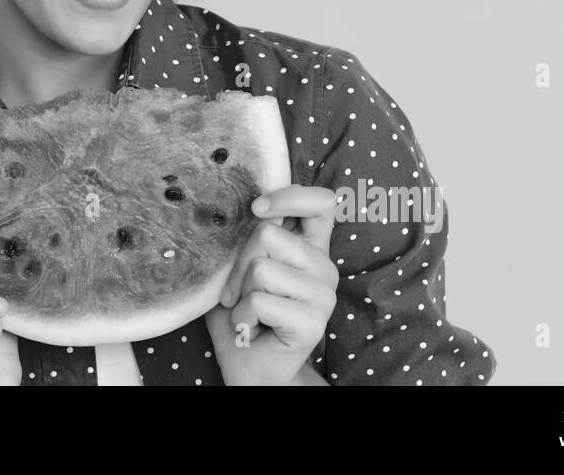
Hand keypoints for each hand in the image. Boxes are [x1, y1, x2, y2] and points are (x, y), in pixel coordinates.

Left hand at [204, 185, 338, 384]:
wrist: (248, 367)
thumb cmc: (242, 314)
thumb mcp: (242, 268)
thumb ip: (250, 239)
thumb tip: (242, 210)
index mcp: (311, 247)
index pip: (321, 202)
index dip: (289, 196)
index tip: (257, 209)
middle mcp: (324, 267)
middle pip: (268, 234)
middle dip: (239, 264)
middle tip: (240, 292)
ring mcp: (323, 295)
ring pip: (261, 268)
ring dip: (240, 294)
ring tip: (249, 313)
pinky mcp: (314, 323)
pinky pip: (259, 302)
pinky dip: (242, 317)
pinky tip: (252, 329)